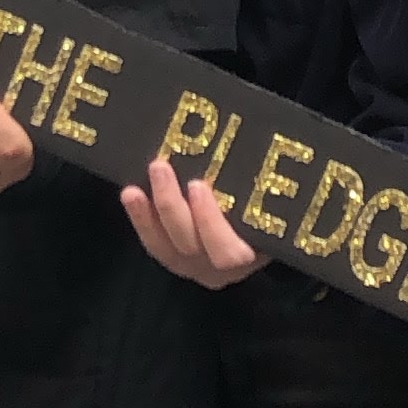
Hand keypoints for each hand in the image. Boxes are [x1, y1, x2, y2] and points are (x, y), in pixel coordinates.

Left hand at [120, 157, 265, 290]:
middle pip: (192, 246)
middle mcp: (221, 270)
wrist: (264, 229)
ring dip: (149, 215)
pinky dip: (141, 221)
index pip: (229, 252)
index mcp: (252, 256)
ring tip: (134, 188)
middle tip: (160, 167)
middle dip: (172, 207)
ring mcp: (195, 267)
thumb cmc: (272, 206)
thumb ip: (266, 182)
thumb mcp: (275, 199)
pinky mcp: (175, 260)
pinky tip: (131, 195)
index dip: (210, 222)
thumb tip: (268, 138)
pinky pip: (155, 245)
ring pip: (167, 249)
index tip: (198, 185)